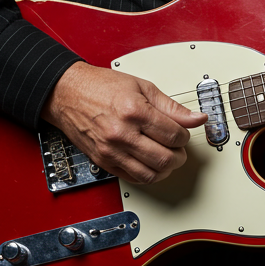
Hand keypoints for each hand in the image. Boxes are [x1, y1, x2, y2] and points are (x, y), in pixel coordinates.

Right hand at [41, 61, 206, 184]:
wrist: (68, 93)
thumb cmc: (101, 86)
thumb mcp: (143, 87)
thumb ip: (172, 107)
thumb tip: (196, 118)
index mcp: (135, 112)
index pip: (173, 135)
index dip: (185, 136)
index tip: (185, 132)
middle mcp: (122, 134)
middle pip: (164, 159)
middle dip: (179, 156)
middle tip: (180, 148)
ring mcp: (111, 151)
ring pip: (150, 175)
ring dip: (166, 169)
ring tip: (168, 158)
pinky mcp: (103, 162)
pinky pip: (132, 178)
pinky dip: (147, 175)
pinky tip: (151, 164)